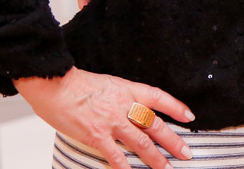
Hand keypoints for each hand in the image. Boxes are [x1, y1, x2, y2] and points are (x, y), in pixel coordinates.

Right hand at [16, 67, 194, 168]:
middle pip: (155, 125)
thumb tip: (128, 108)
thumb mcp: (106, 83)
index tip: (189, 116)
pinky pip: (115, 156)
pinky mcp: (96, 135)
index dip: (175, 107)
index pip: (158, 98)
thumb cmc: (75, 83)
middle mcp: (124, 105)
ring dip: (156, 158)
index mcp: (127, 89)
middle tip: (186, 152)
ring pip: (141, 142)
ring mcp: (112, 122)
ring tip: (167, 168)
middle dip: (173, 140)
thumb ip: (119, 96)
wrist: (54, 83)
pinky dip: (124, 168)